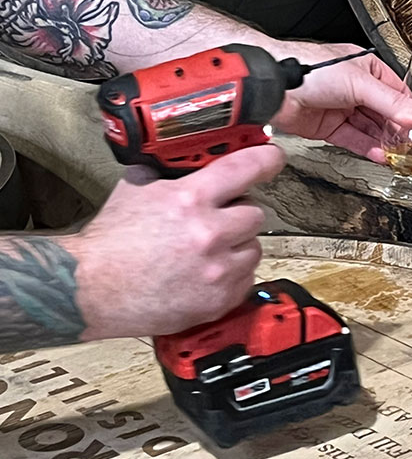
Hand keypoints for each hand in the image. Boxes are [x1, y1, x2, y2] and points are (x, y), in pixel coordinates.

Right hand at [71, 145, 283, 338]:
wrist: (91, 288)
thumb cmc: (110, 243)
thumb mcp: (136, 189)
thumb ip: (167, 172)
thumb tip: (183, 159)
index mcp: (190, 199)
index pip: (246, 169)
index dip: (266, 160)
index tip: (273, 158)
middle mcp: (210, 233)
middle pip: (255, 213)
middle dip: (239, 213)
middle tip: (218, 219)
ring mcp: (217, 270)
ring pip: (254, 248)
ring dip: (238, 246)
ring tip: (209, 251)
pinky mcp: (217, 300)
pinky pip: (246, 280)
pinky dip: (232, 276)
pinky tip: (207, 273)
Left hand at [268, 41, 411, 161]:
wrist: (275, 86)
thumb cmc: (308, 68)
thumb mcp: (359, 83)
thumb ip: (390, 102)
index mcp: (367, 69)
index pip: (399, 94)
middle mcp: (356, 88)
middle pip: (386, 114)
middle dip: (400, 131)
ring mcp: (342, 108)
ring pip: (371, 128)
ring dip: (386, 142)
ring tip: (401, 155)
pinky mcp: (329, 126)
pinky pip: (354, 139)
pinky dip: (368, 148)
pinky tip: (381, 155)